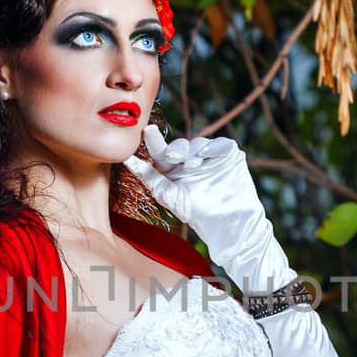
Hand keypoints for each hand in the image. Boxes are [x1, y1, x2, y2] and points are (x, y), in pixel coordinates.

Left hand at [123, 126, 291, 291]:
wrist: (229, 224)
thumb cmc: (197, 214)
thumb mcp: (169, 196)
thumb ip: (149, 177)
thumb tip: (127, 161)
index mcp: (173, 169)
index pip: (161, 151)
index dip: (154, 141)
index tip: (147, 132)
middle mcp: (190, 160)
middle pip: (180, 145)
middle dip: (176, 149)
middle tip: (172, 157)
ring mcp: (210, 157)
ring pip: (199, 143)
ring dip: (194, 152)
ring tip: (193, 165)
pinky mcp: (229, 155)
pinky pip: (221, 143)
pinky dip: (214, 147)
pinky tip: (207, 155)